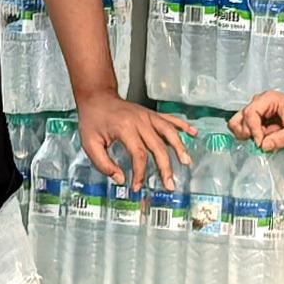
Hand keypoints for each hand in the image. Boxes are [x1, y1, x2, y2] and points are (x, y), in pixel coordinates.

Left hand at [76, 92, 193, 188]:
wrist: (97, 97)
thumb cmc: (93, 120)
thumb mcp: (90, 144)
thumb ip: (103, 164)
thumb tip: (120, 179)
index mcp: (125, 129)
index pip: (139, 155)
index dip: (140, 173)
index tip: (136, 186)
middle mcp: (140, 121)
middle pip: (158, 146)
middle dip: (165, 168)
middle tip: (169, 185)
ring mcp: (148, 116)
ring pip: (169, 132)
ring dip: (179, 147)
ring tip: (187, 162)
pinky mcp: (151, 114)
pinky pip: (170, 119)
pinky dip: (183, 126)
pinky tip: (193, 133)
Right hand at [231, 91, 283, 150]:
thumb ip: (282, 138)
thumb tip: (263, 146)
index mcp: (269, 99)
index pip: (250, 113)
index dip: (253, 130)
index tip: (260, 144)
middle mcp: (259, 102)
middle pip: (240, 118)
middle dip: (248, 133)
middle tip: (261, 142)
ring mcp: (257, 111)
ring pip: (239, 123)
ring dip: (247, 135)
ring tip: (263, 140)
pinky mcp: (257, 119)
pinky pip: (245, 129)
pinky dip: (251, 137)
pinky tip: (265, 139)